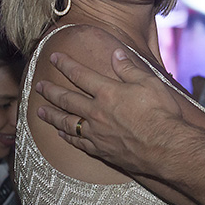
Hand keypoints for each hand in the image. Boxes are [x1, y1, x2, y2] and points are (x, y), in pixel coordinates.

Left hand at [35, 49, 182, 177]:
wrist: (165, 147)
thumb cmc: (161, 113)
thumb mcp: (149, 83)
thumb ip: (129, 68)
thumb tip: (116, 53)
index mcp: (108, 92)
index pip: (80, 75)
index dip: (66, 65)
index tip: (54, 57)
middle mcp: (97, 112)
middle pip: (67, 99)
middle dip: (51, 91)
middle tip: (39, 86)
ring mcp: (96, 133)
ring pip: (67, 122)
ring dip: (52, 115)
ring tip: (40, 111)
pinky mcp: (101, 150)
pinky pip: (78, 142)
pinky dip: (67, 137)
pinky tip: (61, 135)